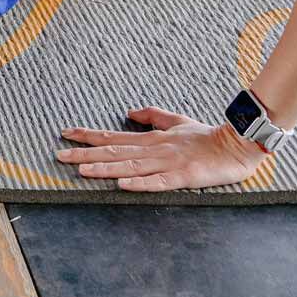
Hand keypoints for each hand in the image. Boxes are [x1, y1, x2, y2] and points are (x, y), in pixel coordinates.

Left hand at [55, 106, 269, 191]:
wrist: (237, 144)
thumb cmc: (207, 135)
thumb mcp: (176, 121)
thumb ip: (152, 115)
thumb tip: (129, 111)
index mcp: (151, 139)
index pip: (113, 137)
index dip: (88, 136)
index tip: (65, 133)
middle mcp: (154, 149)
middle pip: (114, 152)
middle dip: (85, 153)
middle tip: (59, 155)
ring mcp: (167, 163)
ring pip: (130, 166)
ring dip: (104, 168)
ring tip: (81, 169)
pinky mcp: (183, 177)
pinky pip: (158, 182)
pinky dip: (140, 183)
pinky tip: (122, 185)